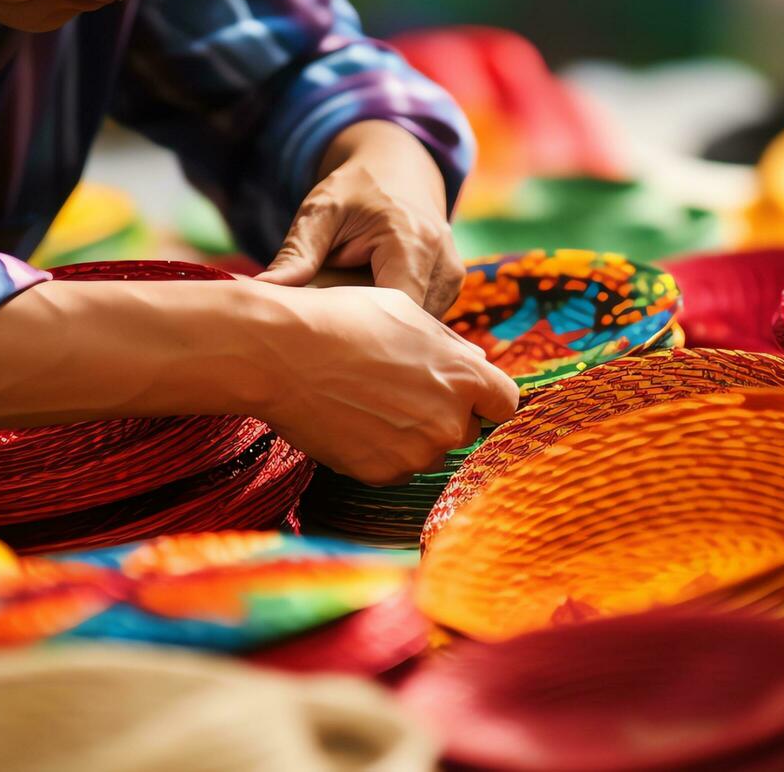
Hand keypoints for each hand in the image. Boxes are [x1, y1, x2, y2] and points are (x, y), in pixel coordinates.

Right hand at [249, 283, 517, 485]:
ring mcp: (414, 453)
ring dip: (411, 434)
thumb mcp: (407, 311)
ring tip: (369, 400)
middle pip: (466, 430)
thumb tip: (478, 364)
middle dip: (444, 413)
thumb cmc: (342, 320)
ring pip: (429, 451)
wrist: (278, 353)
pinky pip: (395, 466)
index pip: (505, 404)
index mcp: (463, 376)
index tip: (467, 394)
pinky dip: (380, 450)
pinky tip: (351, 419)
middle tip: (400, 390)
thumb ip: (450, 346)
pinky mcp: (380, 473)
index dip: (486, 398)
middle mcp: (448, 421)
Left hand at [257, 120, 465, 317]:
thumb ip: (297, 253)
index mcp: (412, 242)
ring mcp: (453, 278)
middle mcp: (443, 263)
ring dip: (383, 326)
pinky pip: (423, 318)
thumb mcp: (319, 212)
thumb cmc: (355, 190)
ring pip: (417, 327)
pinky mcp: (451, 287)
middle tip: (328, 331)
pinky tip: (368, 308)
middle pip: (408, 325)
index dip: (365, 331)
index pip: (398, 310)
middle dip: (369, 333)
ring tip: (348, 312)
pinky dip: (395, 319)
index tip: (328, 338)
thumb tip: (261, 288)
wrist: (396, 170)